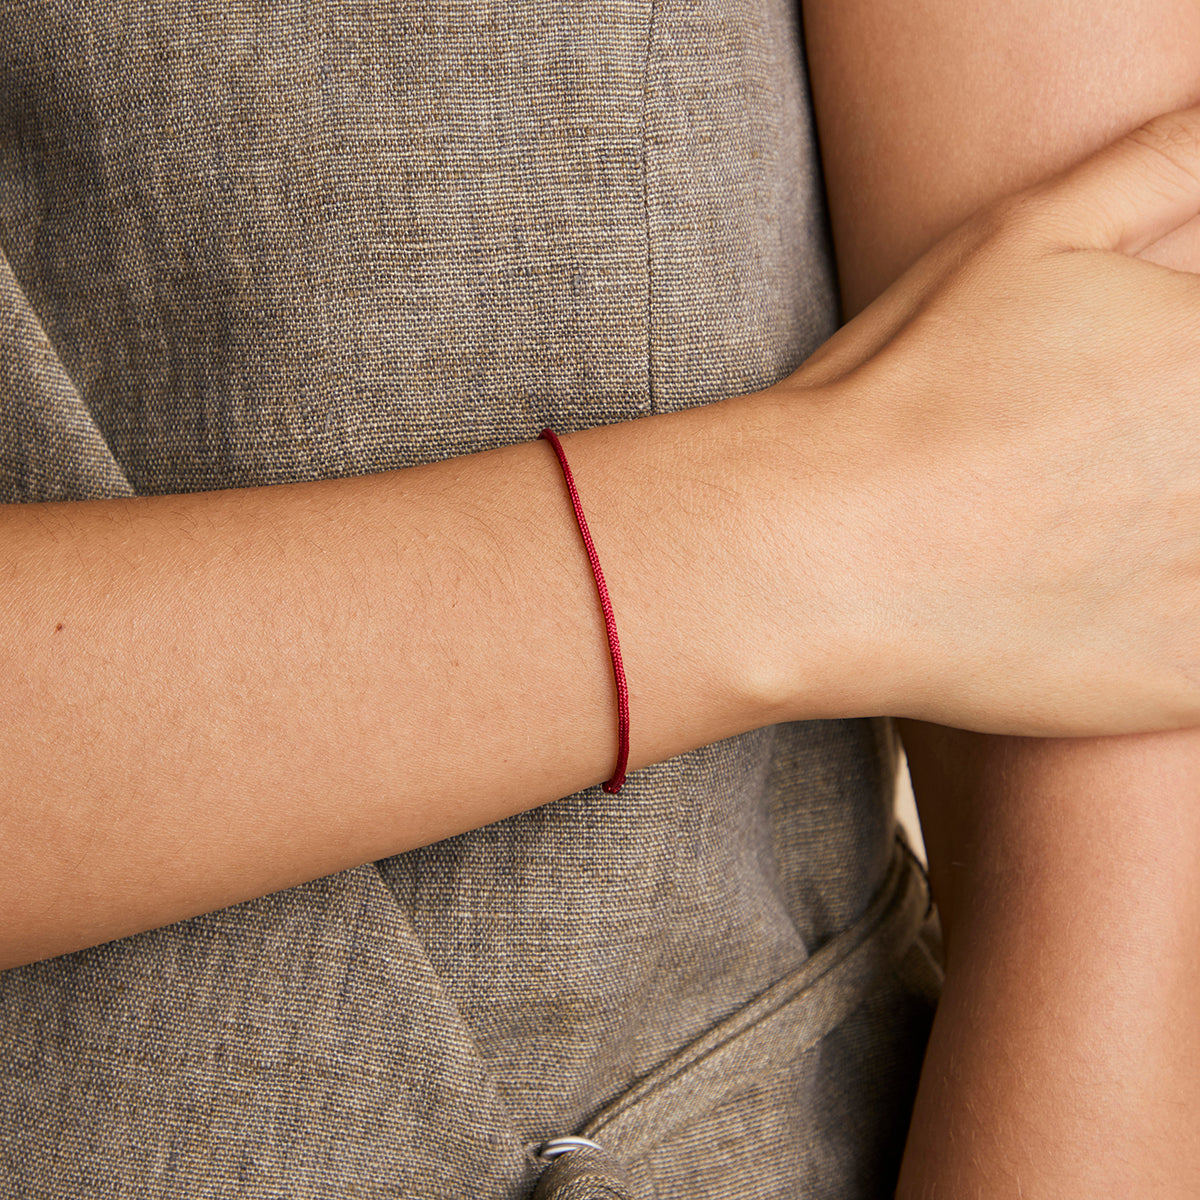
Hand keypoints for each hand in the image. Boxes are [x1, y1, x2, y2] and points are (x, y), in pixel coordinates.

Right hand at [772, 105, 1199, 735]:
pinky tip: (1086, 617)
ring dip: (1165, 546)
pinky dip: (1163, 642)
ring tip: (1075, 539)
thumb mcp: (1027, 237)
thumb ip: (1163, 166)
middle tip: (1078, 482)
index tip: (1115, 419)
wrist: (813, 551)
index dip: (1170, 403)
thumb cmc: (902, 392)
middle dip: (1165, 465)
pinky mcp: (1188, 681)